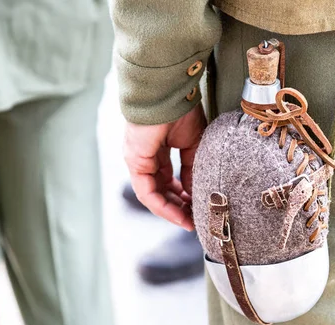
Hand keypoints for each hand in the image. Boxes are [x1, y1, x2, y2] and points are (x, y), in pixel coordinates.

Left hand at [123, 104, 206, 230]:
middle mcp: (145, 157)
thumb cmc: (182, 111)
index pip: (168, 180)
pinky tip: (178, 214)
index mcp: (158, 150)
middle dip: (178, 207)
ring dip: (171, 211)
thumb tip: (194, 192)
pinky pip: (148, 193)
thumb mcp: (194, 145)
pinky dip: (163, 206)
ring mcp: (138, 161)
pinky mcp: (135, 163)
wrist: (169, 92)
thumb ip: (192, 169)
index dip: (183, 196)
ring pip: (153, 195)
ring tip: (188, 222)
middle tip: (194, 220)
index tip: (198, 207)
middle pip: (160, 190)